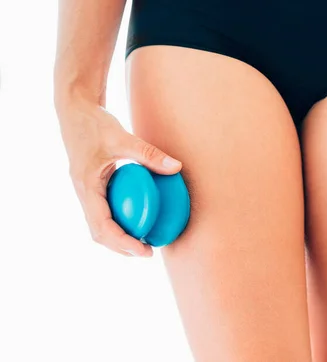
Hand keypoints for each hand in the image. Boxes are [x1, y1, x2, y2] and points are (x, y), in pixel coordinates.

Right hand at [57, 100, 181, 256]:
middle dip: (121, 246)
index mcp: (86, 186)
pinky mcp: (91, 184)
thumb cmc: (95, 122)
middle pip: (98, 232)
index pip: (102, 225)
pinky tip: (138, 218)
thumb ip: (149, 153)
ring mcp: (85, 190)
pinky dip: (118, 220)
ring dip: (118, 237)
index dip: (122, 243)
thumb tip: (176, 167)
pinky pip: (103, 210)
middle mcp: (83, 192)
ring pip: (99, 223)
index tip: (143, 251)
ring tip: (143, 242)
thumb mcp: (122, 137)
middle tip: (147, 252)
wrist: (74, 109)